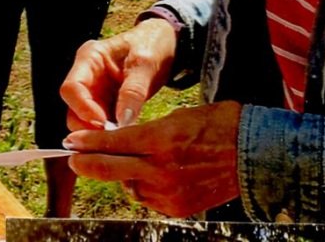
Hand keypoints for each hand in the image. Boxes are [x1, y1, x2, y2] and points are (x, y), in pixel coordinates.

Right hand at [60, 17, 177, 131]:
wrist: (164, 45)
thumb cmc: (152, 45)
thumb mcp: (146, 64)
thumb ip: (133, 91)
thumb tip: (123, 121)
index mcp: (90, 58)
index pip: (71, 88)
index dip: (82, 108)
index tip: (102, 124)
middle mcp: (87, 77)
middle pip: (73, 109)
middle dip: (89, 127)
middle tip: (113, 137)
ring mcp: (95, 93)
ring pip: (84, 122)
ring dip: (99, 134)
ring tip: (121, 139)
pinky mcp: (106, 106)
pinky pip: (100, 126)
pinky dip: (109, 136)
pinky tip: (124, 140)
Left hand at [64, 101, 241, 216]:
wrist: (253, 154)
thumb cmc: (219, 125)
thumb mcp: (180, 116)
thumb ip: (148, 133)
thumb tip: (123, 143)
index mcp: (161, 140)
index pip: (113, 142)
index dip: (87, 143)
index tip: (71, 141)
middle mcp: (161, 170)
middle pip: (111, 169)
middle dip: (87, 163)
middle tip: (72, 158)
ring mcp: (168, 193)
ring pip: (129, 186)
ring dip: (123, 175)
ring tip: (128, 161)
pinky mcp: (177, 209)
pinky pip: (148, 199)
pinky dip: (144, 187)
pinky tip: (151, 175)